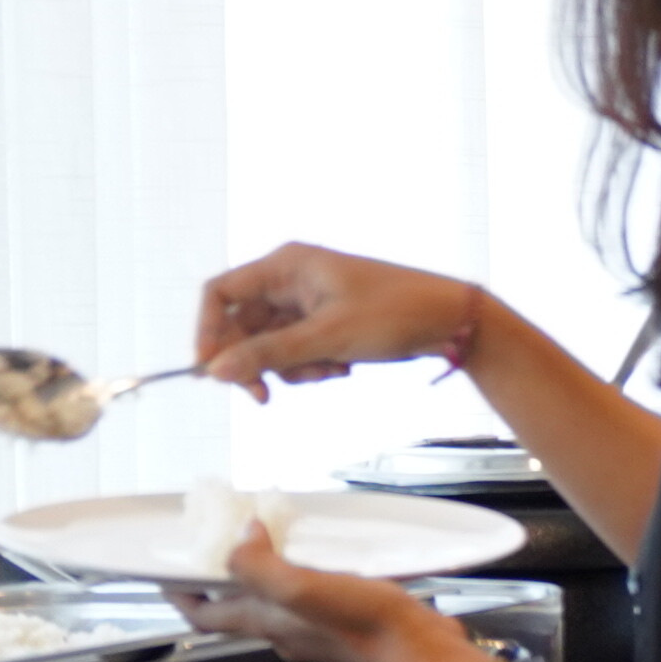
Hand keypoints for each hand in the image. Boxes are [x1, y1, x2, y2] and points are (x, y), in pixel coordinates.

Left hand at [188, 522, 457, 661]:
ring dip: (261, 576)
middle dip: (221, 581)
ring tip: (267, 541)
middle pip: (234, 609)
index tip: (167, 573)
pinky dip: (299, 577)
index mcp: (262, 623)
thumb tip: (242, 535)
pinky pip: (306, 600)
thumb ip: (258, 564)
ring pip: (271, 604)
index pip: (203, 615)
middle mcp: (280, 632)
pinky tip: (318, 559)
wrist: (418, 650)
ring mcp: (312, 632)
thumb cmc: (359, 621)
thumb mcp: (300, 589)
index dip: (179, 596)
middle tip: (220, 544)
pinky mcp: (342, 625)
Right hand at [192, 244, 484, 396]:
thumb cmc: (396, 314)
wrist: (452, 322)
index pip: (221, 294)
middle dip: (253, 362)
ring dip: (291, 368)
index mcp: (286, 265)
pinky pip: (297, 351)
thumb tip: (215, 371)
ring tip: (330, 371)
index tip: (211, 371)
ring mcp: (308, 303)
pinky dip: (312, 367)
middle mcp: (291, 280)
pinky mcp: (325, 324)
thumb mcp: (328, 337)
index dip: (208, 331)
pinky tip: (342, 368)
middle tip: (263, 396)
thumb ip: (269, 354)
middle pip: (241, 326)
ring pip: (270, 345)